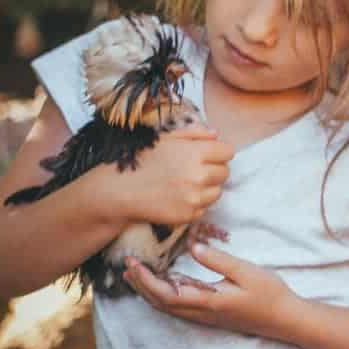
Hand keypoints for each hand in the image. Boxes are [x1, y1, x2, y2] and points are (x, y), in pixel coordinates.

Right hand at [115, 126, 234, 225]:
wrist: (120, 191)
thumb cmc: (142, 161)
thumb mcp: (166, 139)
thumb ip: (194, 134)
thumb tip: (217, 135)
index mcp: (194, 152)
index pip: (228, 152)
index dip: (219, 153)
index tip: (209, 156)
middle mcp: (198, 175)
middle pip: (225, 172)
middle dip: (214, 170)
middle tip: (195, 171)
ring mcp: (195, 197)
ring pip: (218, 192)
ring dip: (207, 188)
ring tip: (186, 185)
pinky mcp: (189, 214)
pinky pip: (205, 208)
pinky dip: (196, 204)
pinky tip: (179, 198)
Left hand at [123, 243, 297, 337]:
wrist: (285, 319)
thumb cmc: (270, 294)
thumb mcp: (247, 272)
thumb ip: (219, 261)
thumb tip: (193, 248)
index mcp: (209, 301)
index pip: (167, 294)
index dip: (146, 281)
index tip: (133, 264)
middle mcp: (203, 313)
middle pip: (161, 303)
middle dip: (140, 286)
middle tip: (127, 266)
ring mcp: (206, 316)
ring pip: (168, 307)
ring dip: (149, 292)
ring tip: (136, 276)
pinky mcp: (211, 316)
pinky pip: (179, 307)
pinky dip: (163, 296)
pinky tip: (164, 284)